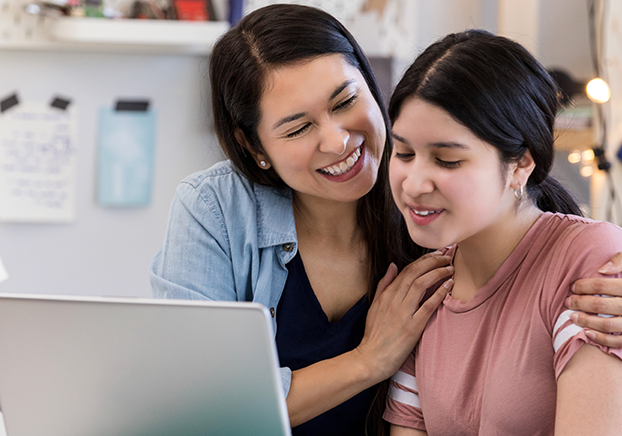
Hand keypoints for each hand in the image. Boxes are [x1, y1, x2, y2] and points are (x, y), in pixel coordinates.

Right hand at [356, 252, 453, 381]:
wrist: (371, 358)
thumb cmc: (374, 334)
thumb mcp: (374, 305)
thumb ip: (384, 285)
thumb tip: (393, 266)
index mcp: (386, 295)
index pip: (406, 270)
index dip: (423, 260)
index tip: (436, 255)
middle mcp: (394, 300)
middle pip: (415, 273)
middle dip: (433, 261)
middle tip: (447, 256)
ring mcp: (403, 313)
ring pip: (421, 284)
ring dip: (438, 273)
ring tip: (450, 268)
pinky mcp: (412, 327)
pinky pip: (428, 306)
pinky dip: (439, 293)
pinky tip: (448, 284)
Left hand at [567, 252, 621, 347]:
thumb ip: (621, 260)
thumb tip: (602, 270)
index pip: (601, 286)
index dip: (583, 286)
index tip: (572, 287)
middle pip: (600, 305)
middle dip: (579, 303)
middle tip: (568, 301)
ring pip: (607, 324)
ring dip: (586, 321)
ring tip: (572, 316)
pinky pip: (618, 341)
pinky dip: (601, 339)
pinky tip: (587, 333)